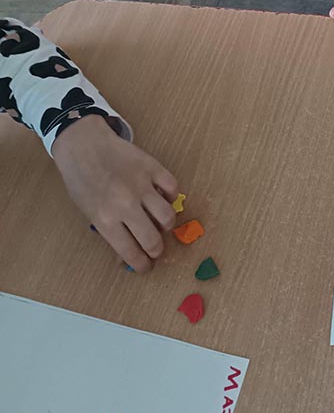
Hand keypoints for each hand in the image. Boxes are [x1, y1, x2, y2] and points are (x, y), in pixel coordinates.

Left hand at [52, 115, 177, 272]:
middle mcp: (126, 205)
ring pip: (168, 216)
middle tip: (156, 250)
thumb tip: (128, 253)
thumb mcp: (89, 211)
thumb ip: (110, 231)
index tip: (146, 267)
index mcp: (106, 220)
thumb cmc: (82, 181)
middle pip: (153, 239)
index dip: (142, 265)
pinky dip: (171, 197)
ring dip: (167, 226)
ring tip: (160, 224)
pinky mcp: (152, 167)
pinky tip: (163, 198)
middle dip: (157, 251)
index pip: (132, 252)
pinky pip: (172, 188)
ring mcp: (142, 185)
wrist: (84, 145)